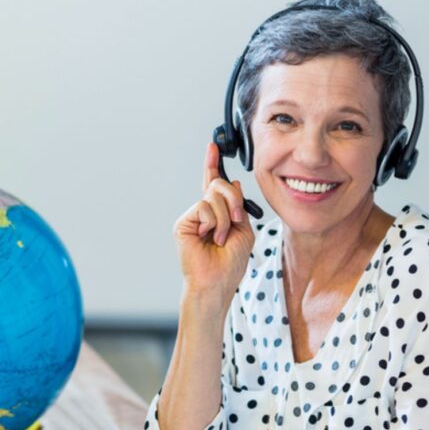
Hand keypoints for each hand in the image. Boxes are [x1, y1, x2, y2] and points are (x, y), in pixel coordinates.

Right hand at [174, 143, 254, 303]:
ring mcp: (192, 217)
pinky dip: (213, 223)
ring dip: (225, 218)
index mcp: (218, 214)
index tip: (213, 147)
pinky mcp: (183, 223)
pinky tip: (210, 238)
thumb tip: (232, 181)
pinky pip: (203, 207)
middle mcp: (203, 213)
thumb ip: (239, 206)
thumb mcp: (244, 230)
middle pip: (219, 185)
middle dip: (233, 200)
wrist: (217, 282)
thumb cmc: (230, 263)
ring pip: (213, 196)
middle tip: (236, 219)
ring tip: (221, 238)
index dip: (212, 165)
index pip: (214, 184)